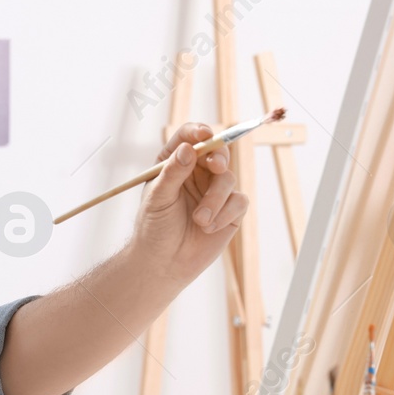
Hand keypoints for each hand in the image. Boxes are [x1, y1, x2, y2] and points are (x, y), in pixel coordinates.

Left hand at [130, 122, 248, 283]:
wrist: (164, 263)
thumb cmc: (154, 229)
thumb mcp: (158, 198)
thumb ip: (173, 172)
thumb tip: (188, 148)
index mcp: (176, 163)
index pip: (189, 137)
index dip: (198, 131)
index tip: (204, 134)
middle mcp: (197, 173)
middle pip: (217, 151)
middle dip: (219, 157)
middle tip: (216, 166)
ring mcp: (215, 190)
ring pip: (228, 179)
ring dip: (215, 199)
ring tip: (199, 220)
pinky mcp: (230, 210)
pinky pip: (239, 201)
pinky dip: (224, 214)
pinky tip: (208, 228)